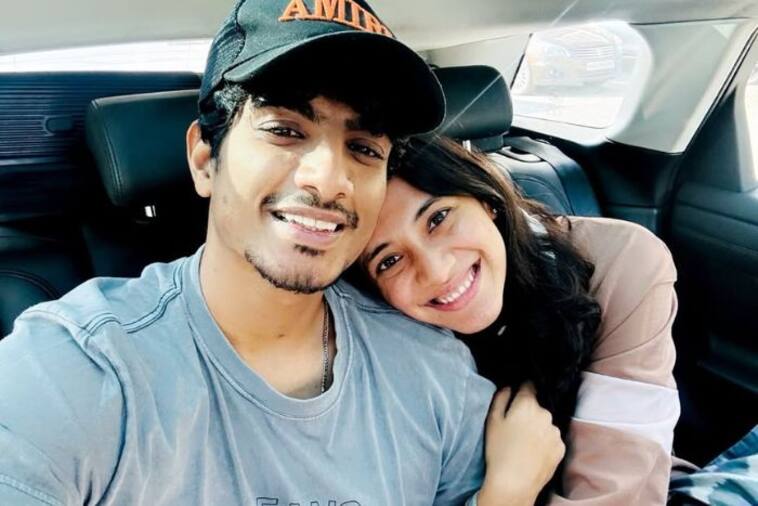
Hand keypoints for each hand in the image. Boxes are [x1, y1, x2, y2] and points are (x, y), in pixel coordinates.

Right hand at [477, 383, 564, 505]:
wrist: (514, 482)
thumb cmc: (499, 450)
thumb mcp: (492, 421)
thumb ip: (500, 398)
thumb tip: (508, 387)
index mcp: (527, 404)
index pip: (529, 386)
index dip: (522, 390)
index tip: (517, 398)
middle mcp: (545, 414)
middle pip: (537, 407)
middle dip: (529, 413)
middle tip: (516, 428)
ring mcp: (555, 432)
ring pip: (545, 423)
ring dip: (538, 428)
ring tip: (525, 443)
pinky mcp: (560, 447)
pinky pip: (552, 439)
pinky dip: (544, 442)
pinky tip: (533, 452)